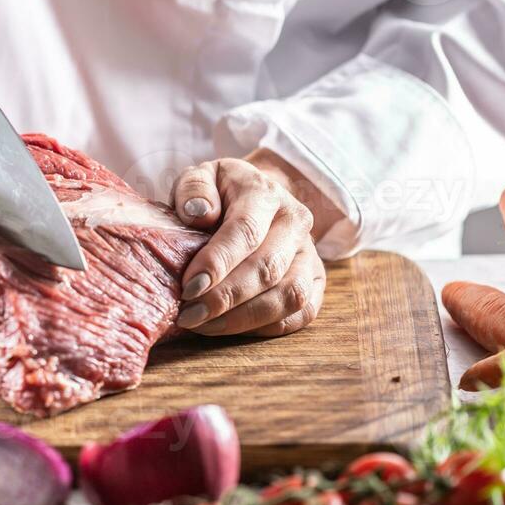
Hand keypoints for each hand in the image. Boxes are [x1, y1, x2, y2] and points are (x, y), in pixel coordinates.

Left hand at [171, 153, 328, 336]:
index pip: (246, 231)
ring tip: (204, 326)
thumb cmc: (220, 193)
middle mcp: (295, 223)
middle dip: (225, 298)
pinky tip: (229, 328)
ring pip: (289, 295)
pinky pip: (299, 314)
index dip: (217, 263)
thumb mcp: (201, 177)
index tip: (189, 288)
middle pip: (268, 268)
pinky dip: (264, 328)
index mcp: (265, 193)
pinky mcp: (316, 281)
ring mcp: (310, 254)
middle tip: (189, 315)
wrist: (258, 197)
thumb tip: (198, 214)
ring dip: (244, 318)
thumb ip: (194, 190)